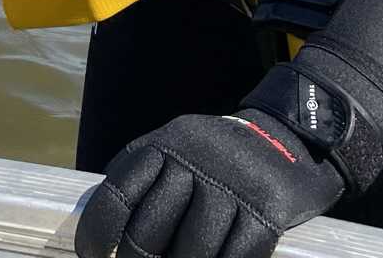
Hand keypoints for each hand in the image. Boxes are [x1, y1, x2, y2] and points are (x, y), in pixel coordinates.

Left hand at [74, 111, 341, 257]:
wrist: (290, 137)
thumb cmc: (218, 158)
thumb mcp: (175, 148)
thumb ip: (141, 177)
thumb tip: (101, 224)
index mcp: (166, 144)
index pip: (119, 193)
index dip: (98, 232)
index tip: (92, 257)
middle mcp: (196, 160)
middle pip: (152, 231)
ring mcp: (233, 184)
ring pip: (194, 251)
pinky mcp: (268, 208)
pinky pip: (238, 256)